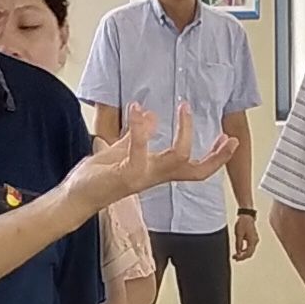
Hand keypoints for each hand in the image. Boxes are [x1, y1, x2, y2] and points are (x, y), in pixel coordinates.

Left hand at [69, 107, 236, 211]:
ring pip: (178, 158)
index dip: (214, 157)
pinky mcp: (125, 174)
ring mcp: (142, 176)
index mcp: (156, 171)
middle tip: (230, 137)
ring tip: (184, 107)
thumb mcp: (121, 150)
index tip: (228, 140)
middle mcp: (154, 176)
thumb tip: (153, 116)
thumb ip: (138, 135)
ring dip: (184, 131)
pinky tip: (138, 109)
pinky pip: (140, 151)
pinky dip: (141, 129)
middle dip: (217, 156)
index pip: (193, 168)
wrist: (74, 195)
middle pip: (196, 171)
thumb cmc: (96, 177)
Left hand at [232, 207, 259, 263]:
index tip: (235, 258)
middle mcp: (255, 241)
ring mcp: (254, 239)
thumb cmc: (242, 223)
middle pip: (250, 253)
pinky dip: (244, 250)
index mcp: (253, 240)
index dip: (242, 257)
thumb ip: (238, 244)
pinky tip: (239, 251)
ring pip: (250, 250)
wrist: (246, 215)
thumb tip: (238, 252)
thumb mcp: (238, 234)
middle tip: (234, 258)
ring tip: (235, 256)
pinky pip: (249, 247)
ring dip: (243, 254)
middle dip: (242, 257)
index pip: (248, 253)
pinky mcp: (252, 238)